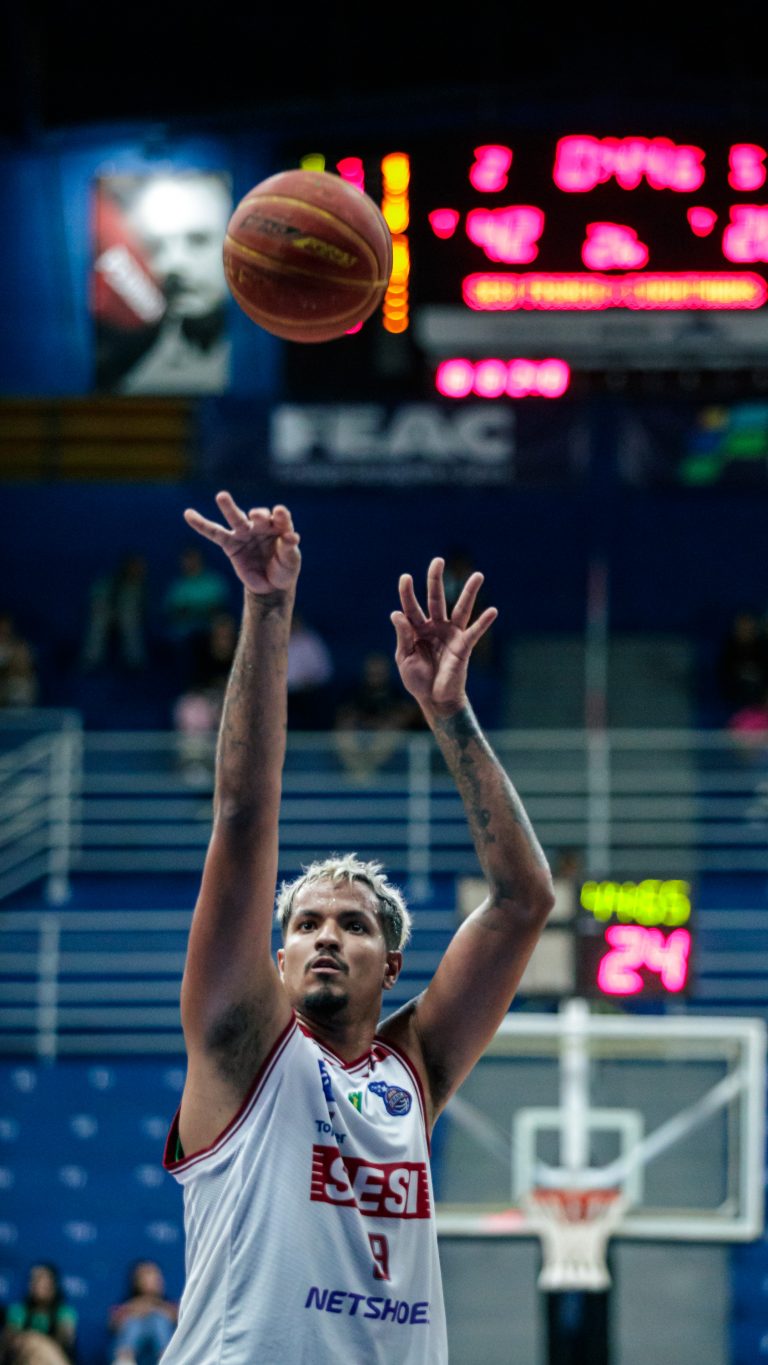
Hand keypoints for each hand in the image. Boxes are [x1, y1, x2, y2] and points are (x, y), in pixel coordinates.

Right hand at [183, 492, 300, 595]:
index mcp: (280, 527)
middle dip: (258, 514)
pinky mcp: (230, 544)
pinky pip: (214, 533)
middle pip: (258, 516)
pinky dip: (201, 524)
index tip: (280, 512)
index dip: (281, 515)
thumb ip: (289, 549)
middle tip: (257, 514)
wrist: (271, 585)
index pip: (281, 518)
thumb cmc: (284, 569)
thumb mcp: (291, 562)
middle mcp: (262, 526)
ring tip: (222, 496)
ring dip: (229, 508)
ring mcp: (245, 533)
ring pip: (236, 519)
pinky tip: (189, 514)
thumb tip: (292, 536)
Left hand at [391, 558, 496, 714]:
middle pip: (436, 599)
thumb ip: (403, 636)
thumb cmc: (417, 679)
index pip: (411, 607)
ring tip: (478, 575)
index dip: (408, 592)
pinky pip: (475, 632)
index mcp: (417, 629)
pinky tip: (493, 610)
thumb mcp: (404, 658)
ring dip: (469, 592)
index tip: (406, 577)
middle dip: (435, 580)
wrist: (434, 699)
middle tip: (438, 561)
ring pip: (461, 609)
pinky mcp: (463, 646)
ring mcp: (451, 634)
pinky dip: (484, 622)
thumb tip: (396, 613)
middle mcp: (435, 626)